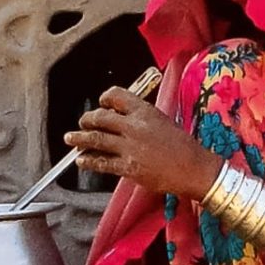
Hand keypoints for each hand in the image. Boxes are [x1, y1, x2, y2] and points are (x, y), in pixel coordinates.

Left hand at [67, 90, 219, 199]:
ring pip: (95, 139)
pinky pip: (101, 162)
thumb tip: (124, 118)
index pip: (116, 96)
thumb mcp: (164, 121)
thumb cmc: (183, 146)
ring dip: (79, 139)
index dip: (104, 99)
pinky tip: (82, 160)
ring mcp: (129, 147)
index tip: (101, 103)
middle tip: (82, 123)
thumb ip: (143, 117)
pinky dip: (88, 161)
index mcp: (145, 111)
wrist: (194, 168)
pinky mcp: (128, 167)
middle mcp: (134, 126)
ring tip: (71, 139)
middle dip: (87, 120)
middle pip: (100, 117)